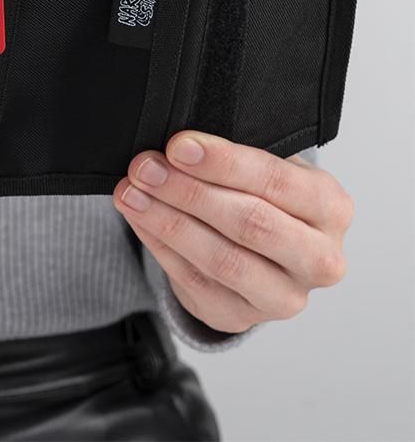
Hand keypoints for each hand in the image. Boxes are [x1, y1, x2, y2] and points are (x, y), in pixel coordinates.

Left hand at [113, 131, 353, 333]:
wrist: (264, 250)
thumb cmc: (263, 195)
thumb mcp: (264, 168)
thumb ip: (234, 158)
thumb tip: (180, 146)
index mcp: (330, 207)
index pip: (276, 181)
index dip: (223, 163)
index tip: (178, 146)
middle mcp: (319, 259)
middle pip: (250, 224)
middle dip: (189, 192)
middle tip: (146, 168)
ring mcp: (283, 297)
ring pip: (221, 259)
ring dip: (167, 221)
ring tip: (132, 192)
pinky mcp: (240, 317)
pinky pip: (194, 281)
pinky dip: (160, 245)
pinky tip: (139, 217)